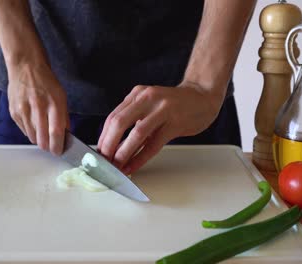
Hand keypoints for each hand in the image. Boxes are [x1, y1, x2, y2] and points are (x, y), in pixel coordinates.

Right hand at [7, 63, 68, 154]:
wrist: (26, 66)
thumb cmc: (46, 81)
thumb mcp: (61, 96)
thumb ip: (63, 117)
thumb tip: (66, 135)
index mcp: (54, 102)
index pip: (56, 132)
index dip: (58, 146)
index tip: (59, 151)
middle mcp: (38, 106)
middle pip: (42, 139)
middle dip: (48, 147)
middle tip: (51, 147)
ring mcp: (24, 109)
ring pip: (32, 137)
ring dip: (39, 140)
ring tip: (43, 134)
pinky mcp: (14, 111)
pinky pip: (24, 130)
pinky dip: (30, 132)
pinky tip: (33, 124)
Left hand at [97, 83, 224, 173]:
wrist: (203, 96)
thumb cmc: (174, 105)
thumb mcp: (149, 105)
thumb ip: (133, 119)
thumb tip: (114, 145)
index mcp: (137, 94)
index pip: (113, 117)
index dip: (103, 137)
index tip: (98, 153)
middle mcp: (147, 98)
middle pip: (119, 123)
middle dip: (108, 145)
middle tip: (104, 161)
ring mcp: (162, 109)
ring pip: (136, 133)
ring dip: (123, 153)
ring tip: (117, 166)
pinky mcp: (175, 122)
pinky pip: (153, 144)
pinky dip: (140, 157)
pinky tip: (133, 166)